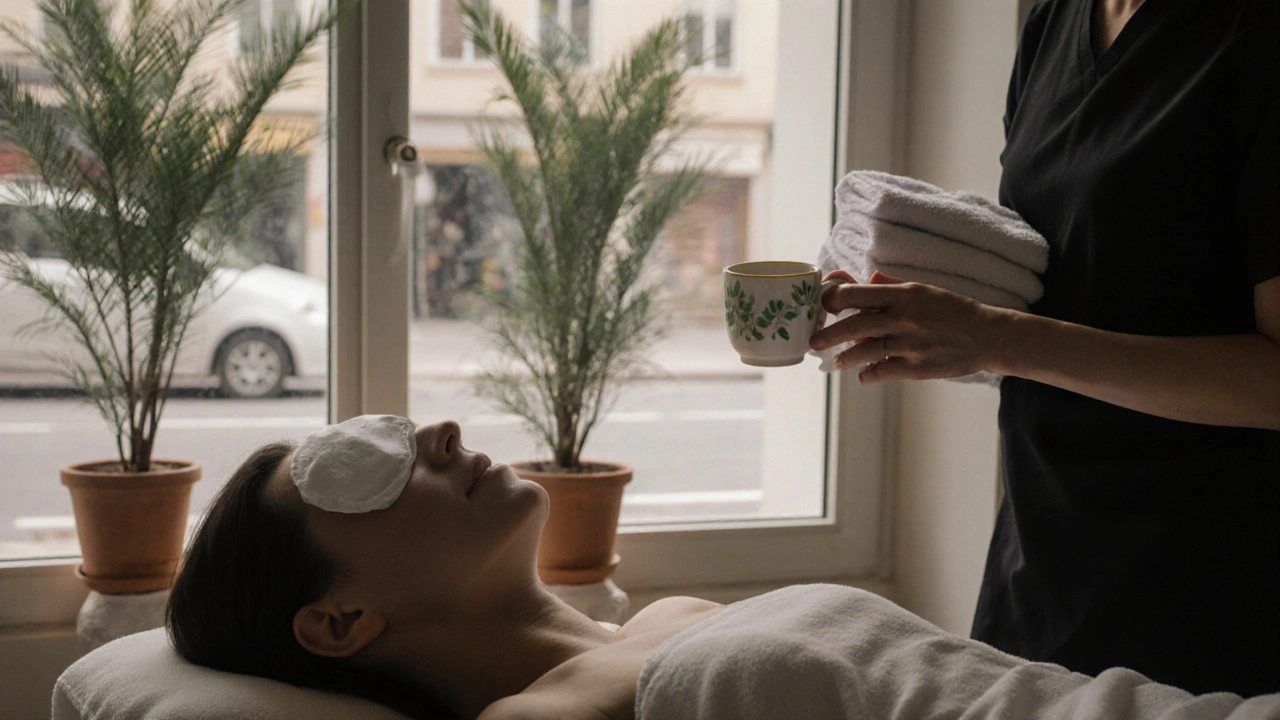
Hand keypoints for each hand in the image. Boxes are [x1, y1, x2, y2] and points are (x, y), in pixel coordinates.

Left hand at [811, 270, 1008, 383]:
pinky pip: (882, 372)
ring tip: (836, 361)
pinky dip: (868, 374)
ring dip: (845, 357)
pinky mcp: (917, 368)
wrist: (987, 336)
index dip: (834, 299)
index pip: (858, 293)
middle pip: (855, 324)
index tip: (823, 306)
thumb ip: (893, 285)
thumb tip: (868, 278)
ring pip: (865, 351)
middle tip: (814, 341)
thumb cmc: (954, 311)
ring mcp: (910, 344)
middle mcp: (904, 318)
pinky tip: (862, 375)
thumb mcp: (925, 290)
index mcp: (904, 295)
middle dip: (829, 334)